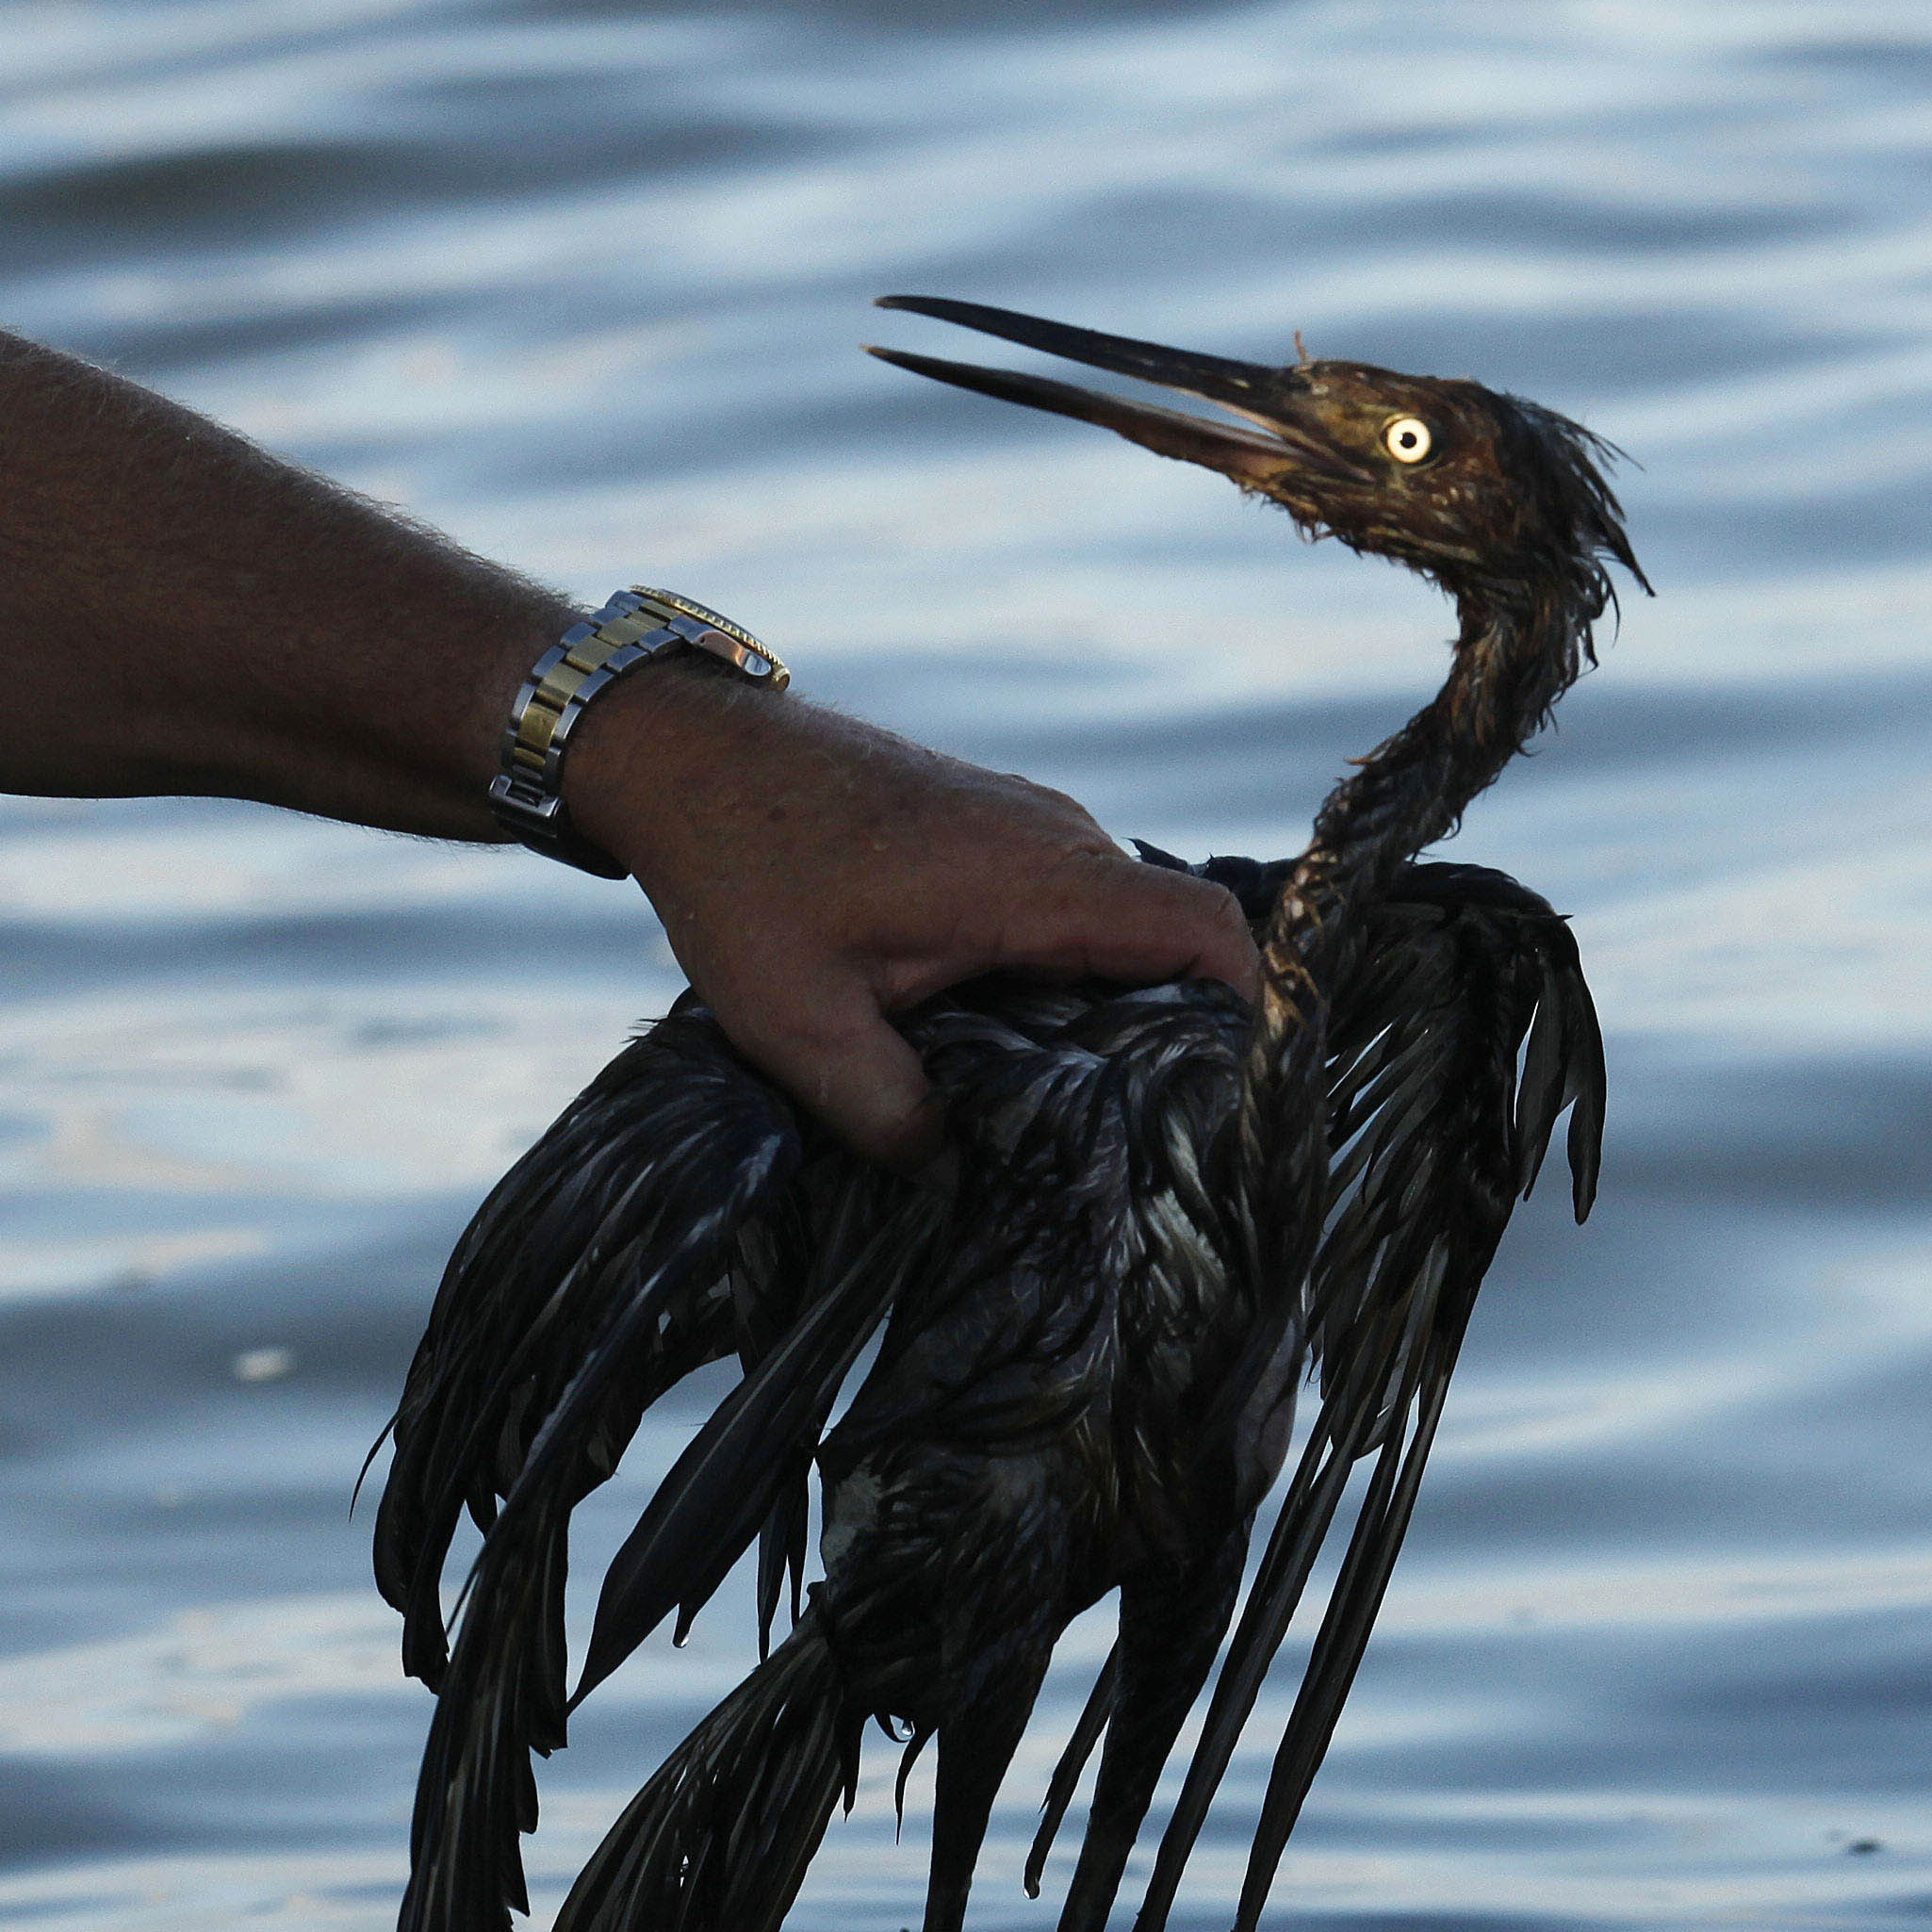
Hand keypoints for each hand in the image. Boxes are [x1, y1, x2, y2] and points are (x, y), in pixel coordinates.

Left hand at [557, 664, 1258, 1167]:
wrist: (683, 754)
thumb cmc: (740, 872)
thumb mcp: (800, 1026)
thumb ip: (890, 1115)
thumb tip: (952, 1177)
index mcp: (1037, 879)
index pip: (1205, 930)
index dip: (1247, 1011)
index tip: (1233, 1096)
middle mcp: (1056, 839)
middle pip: (1173, 941)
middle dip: (1173, 1036)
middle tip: (1141, 1135)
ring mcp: (1027, 825)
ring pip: (1116, 927)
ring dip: (1107, 1007)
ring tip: (1072, 1101)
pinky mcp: (992, 829)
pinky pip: (1067, 907)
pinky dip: (1061, 973)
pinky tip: (1007, 1039)